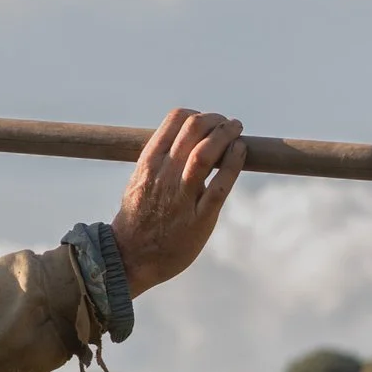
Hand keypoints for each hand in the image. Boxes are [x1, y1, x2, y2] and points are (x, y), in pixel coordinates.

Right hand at [110, 109, 244, 294]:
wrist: (130, 257)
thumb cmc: (136, 218)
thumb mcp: (139, 181)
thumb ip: (159, 161)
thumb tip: (183, 141)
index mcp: (149, 163)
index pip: (175, 121)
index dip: (197, 114)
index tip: (207, 121)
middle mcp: (164, 175)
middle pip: (194, 129)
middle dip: (216, 120)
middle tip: (227, 125)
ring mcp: (181, 196)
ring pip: (206, 153)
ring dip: (226, 135)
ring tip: (236, 130)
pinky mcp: (200, 218)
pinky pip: (220, 185)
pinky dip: (234, 163)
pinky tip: (241, 151)